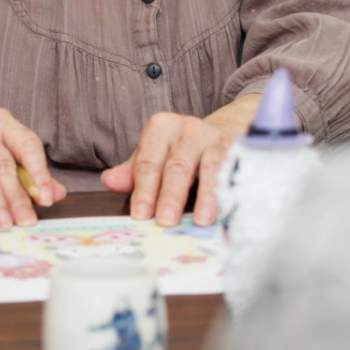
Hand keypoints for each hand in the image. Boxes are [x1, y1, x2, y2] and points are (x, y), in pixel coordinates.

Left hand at [100, 95, 260, 225]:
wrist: (222, 131)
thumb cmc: (180, 151)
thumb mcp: (153, 156)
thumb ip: (132, 172)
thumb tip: (109, 181)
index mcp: (161, 128)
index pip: (149, 162)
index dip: (144, 190)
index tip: (141, 215)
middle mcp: (188, 128)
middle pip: (176, 166)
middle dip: (170, 195)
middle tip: (165, 221)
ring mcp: (215, 137)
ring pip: (209, 167)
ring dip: (206, 195)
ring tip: (201, 220)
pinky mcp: (240, 148)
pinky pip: (235, 171)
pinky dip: (230, 191)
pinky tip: (229, 209)